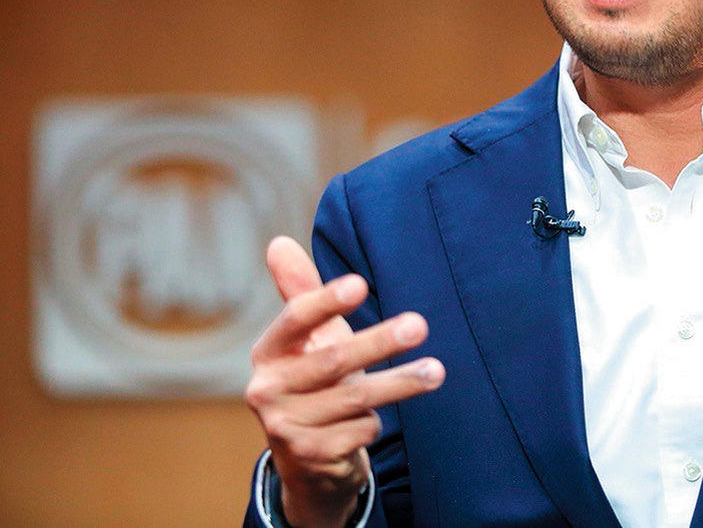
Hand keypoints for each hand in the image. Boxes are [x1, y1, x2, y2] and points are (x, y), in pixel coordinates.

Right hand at [245, 236, 444, 526]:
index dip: (326, 301)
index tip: (361, 285)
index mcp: (267, 353)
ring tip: (436, 371)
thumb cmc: (314, 380)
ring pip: (355, 399)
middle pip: (333, 360)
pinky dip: (375, 422)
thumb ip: (300, 292)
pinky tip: (376, 419)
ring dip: (400, 383)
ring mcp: (287, 427)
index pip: (295, 319)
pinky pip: (360, 431)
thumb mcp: (309, 339)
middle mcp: (267, 390)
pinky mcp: (311, 458)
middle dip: (380, 342)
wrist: (307, 460)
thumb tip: (279, 242)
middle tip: (420, 325)